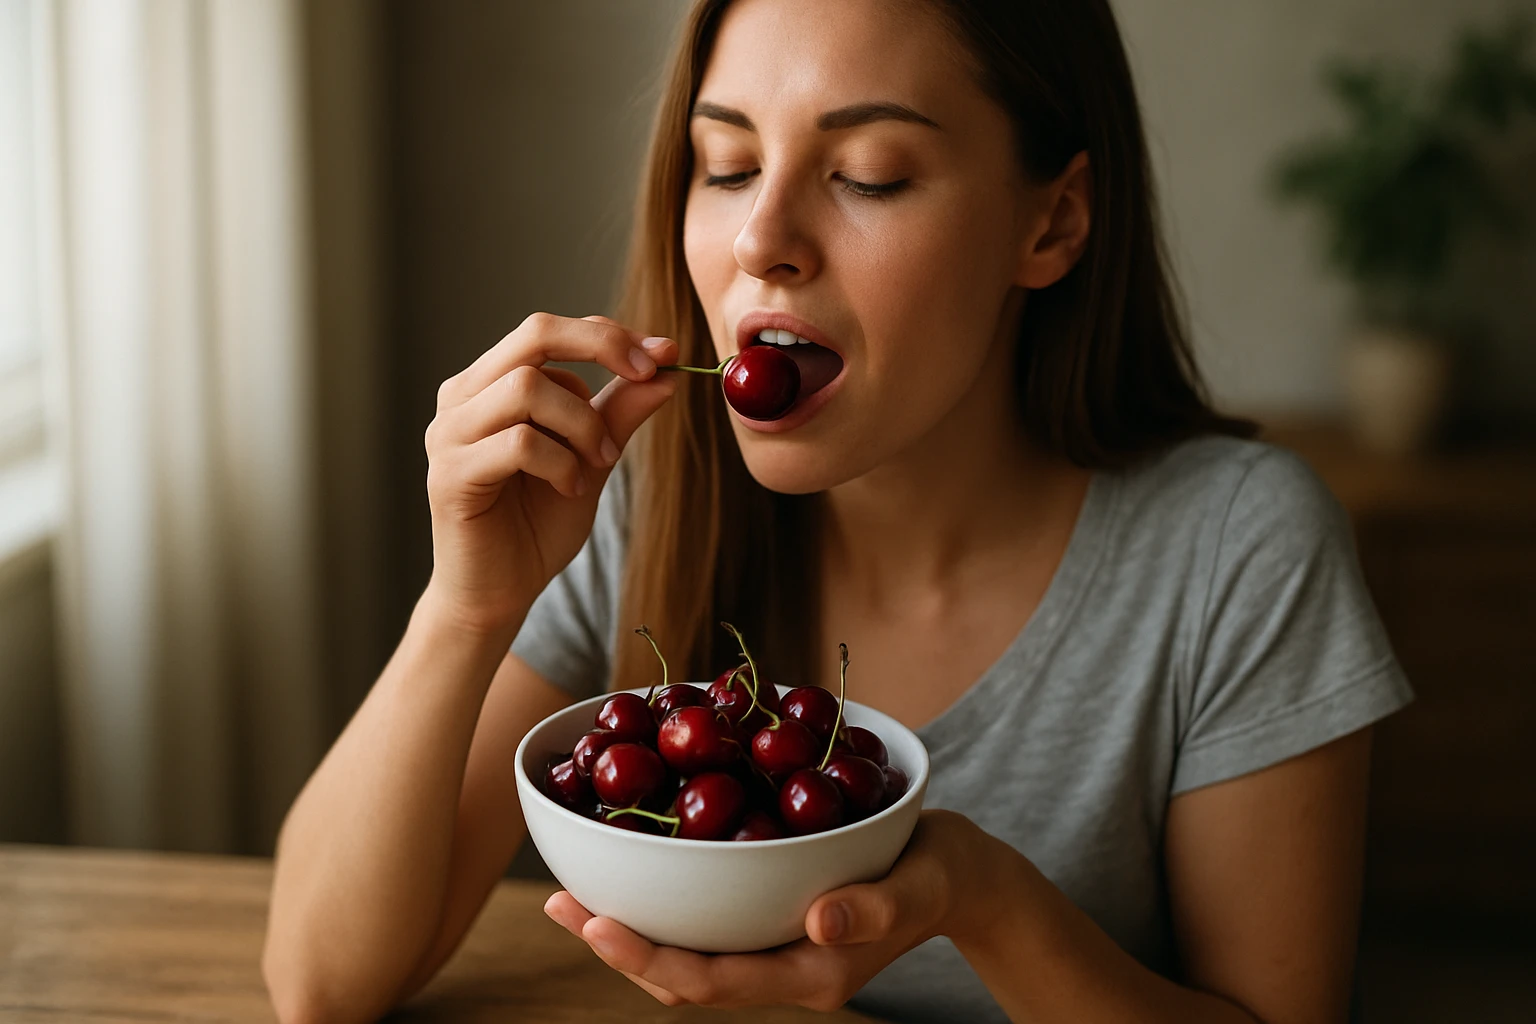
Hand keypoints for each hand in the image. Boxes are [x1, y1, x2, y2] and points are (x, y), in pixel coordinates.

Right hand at [422, 313, 677, 636]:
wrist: (500, 592)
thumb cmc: (537, 523)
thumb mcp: (592, 458)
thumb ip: (619, 412)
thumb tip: (667, 368)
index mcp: (490, 383)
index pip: (548, 330)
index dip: (608, 335)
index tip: (664, 356)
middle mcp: (462, 397)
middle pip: (533, 334)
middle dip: (601, 347)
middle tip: (646, 377)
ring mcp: (448, 434)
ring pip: (527, 386)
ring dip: (582, 422)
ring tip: (599, 462)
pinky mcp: (449, 475)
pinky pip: (518, 444)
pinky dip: (560, 462)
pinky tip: (571, 489)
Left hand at [544, 810, 1003, 1011]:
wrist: (959, 877)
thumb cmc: (941, 875)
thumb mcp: (918, 885)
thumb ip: (873, 907)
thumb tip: (819, 922)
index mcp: (805, 976)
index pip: (708, 979)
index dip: (645, 956)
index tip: (593, 923)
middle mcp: (776, 968)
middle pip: (679, 973)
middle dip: (615, 944)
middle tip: (558, 904)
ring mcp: (770, 947)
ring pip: (683, 951)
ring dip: (626, 925)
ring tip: (570, 893)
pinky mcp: (768, 918)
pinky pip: (703, 921)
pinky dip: (660, 900)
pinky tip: (634, 864)